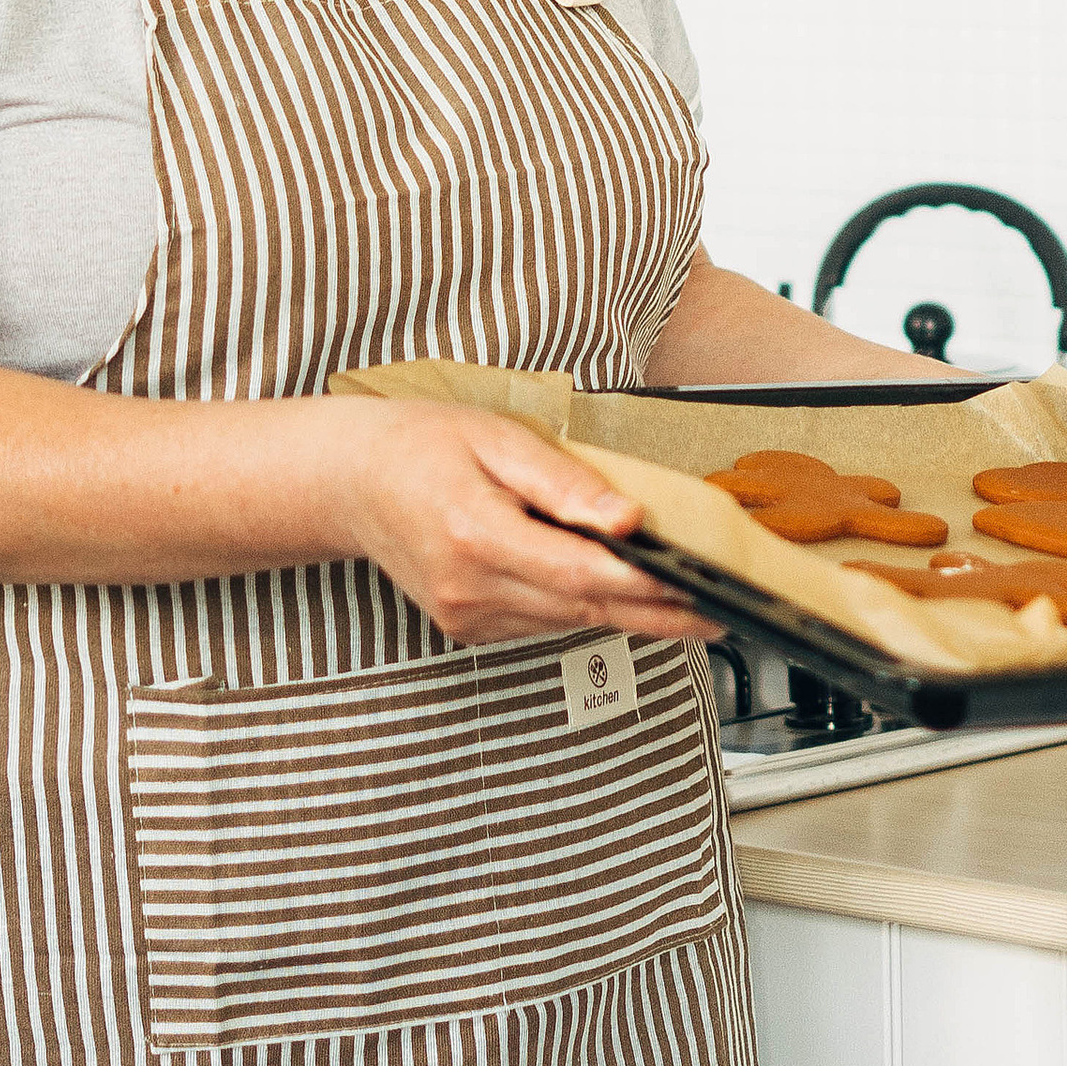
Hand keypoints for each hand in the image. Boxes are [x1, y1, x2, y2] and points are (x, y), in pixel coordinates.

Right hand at [327, 399, 718, 647]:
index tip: (696, 589)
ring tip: (684, 602)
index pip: (579, 574)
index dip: (644, 587)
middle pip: (582, 609)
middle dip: (655, 613)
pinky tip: (610, 591)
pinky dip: (579, 606)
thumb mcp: (497, 438)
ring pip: (566, 621)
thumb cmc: (422, 446)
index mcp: (475, 533)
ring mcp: (465, 614)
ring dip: (624, 613)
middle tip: (714, 613)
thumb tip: (625, 519)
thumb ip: (564, 482)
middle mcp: (468, 586)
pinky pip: (541, 622)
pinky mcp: (467, 626)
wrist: (352, 481)